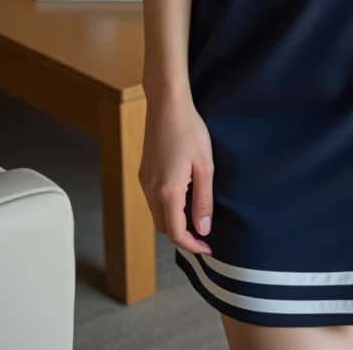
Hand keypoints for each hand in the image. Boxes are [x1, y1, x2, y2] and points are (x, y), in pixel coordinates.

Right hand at [138, 92, 214, 254]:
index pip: (176, 233)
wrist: (167, 104)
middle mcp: (151, 190)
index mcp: (167, 192)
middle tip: (203, 234)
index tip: (208, 248)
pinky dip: (167, 206)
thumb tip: (203, 229)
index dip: (193, 245)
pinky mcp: (144, 170)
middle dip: (182, 235)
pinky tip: (183, 195)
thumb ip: (203, 200)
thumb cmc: (190, 131)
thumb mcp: (205, 166)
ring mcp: (144, 180)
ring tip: (195, 215)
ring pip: (157, 213)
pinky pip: (153, 198)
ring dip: (174, 220)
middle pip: (164, 227)